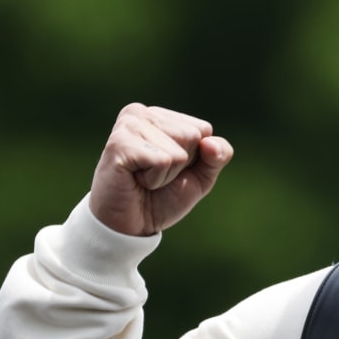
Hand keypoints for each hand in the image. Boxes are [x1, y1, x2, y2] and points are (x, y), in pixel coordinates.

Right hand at [88, 104, 233, 235]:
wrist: (128, 226)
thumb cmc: (160, 198)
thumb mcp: (200, 177)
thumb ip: (218, 156)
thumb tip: (210, 143)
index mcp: (160, 116)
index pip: (203, 130)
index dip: (194, 159)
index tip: (168, 169)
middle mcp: (141, 112)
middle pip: (192, 136)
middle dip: (180, 166)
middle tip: (153, 175)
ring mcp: (129, 125)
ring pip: (178, 150)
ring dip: (165, 174)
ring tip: (142, 178)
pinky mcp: (120, 143)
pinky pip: (163, 161)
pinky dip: (154, 179)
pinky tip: (134, 179)